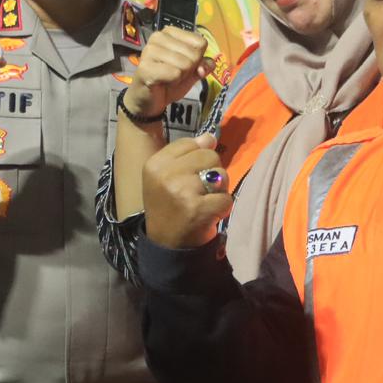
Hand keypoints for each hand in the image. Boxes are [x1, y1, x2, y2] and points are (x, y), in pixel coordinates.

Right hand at [122, 27, 211, 118]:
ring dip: (180, 76)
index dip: (198, 58)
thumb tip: (210, 64)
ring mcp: (150, 51)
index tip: (184, 65)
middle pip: (194, 53)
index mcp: (170, 32)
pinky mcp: (146, 67)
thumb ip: (203, 65)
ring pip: (185, 64)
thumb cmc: (168, 81)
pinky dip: (173, 81)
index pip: (200, 42)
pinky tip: (162, 82)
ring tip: (168, 77)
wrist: (147, 99)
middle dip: (189, 69)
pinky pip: (175, 73)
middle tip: (174, 74)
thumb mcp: (191, 72)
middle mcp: (158, 37)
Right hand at [143, 134, 232, 248]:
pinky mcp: (198, 209)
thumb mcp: (167, 177)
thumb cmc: (168, 207)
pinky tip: (209, 215)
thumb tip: (210, 137)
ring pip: (221, 175)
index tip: (188, 176)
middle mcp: (166, 175)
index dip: (197, 159)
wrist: (166, 245)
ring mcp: (182, 191)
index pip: (191, 144)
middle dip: (211, 173)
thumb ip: (187, 154)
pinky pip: (226, 198)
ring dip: (219, 190)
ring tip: (204, 202)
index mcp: (155, 164)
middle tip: (199, 192)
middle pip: (210, 156)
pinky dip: (223, 208)